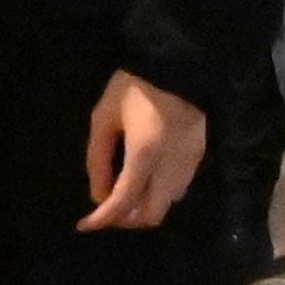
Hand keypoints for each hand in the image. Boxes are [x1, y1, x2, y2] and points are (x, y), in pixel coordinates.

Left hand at [79, 71, 207, 230]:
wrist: (180, 60)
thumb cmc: (135, 86)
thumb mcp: (104, 117)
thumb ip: (98, 159)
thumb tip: (98, 195)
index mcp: (144, 154)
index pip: (123, 202)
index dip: (101, 219)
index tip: (84, 224)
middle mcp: (171, 165)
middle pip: (152, 214)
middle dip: (127, 219)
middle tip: (108, 211)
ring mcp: (190, 161)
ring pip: (168, 203)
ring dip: (145, 207)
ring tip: (126, 195)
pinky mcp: (200, 153)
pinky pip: (180, 187)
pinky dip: (160, 193)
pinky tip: (147, 178)